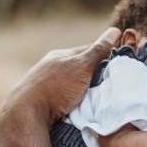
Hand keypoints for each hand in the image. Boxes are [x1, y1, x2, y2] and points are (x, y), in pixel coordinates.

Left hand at [0, 28, 120, 127]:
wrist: (25, 115)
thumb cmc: (56, 87)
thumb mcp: (82, 66)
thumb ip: (98, 51)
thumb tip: (115, 31)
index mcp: (59, 56)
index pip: (88, 51)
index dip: (106, 56)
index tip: (121, 65)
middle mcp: (50, 68)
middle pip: (80, 69)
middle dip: (95, 75)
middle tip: (112, 85)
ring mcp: (44, 85)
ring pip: (72, 85)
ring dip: (85, 91)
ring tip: (99, 100)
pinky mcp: (41, 103)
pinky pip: (64, 100)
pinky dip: (74, 103)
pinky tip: (81, 110)